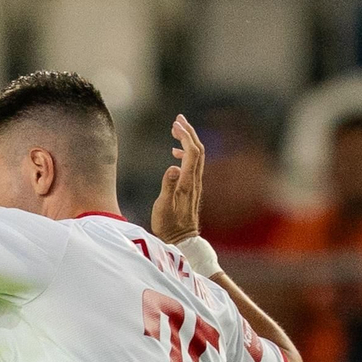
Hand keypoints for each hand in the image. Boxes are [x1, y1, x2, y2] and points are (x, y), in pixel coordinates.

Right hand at [150, 114, 203, 244]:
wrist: (181, 241)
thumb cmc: (169, 226)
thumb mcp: (163, 207)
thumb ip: (168, 186)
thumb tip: (173, 166)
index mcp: (187, 182)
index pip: (191, 152)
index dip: (185, 135)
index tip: (175, 124)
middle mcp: (194, 181)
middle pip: (197, 149)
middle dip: (189, 132)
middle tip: (178, 119)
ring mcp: (194, 184)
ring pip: (196, 156)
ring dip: (188, 140)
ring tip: (176, 130)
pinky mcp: (191, 188)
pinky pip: (192, 164)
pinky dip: (186, 153)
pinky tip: (175, 153)